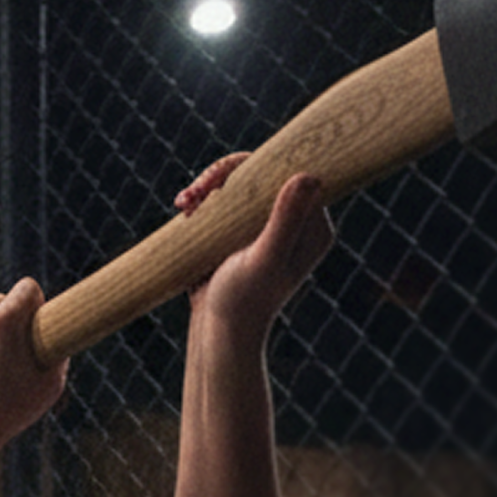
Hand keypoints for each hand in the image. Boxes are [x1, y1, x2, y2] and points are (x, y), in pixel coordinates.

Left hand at [0, 277, 65, 457]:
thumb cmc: (9, 411)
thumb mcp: (50, 385)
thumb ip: (58, 353)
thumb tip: (57, 337)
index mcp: (5, 321)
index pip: (27, 286)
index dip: (36, 302)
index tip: (37, 320)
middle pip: (2, 299)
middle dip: (11, 318)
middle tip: (17, 348)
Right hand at [177, 153, 333, 337]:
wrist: (218, 330)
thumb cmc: (243, 300)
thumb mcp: (264, 259)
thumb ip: (286, 220)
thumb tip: (307, 176)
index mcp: (313, 227)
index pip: (289, 173)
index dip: (255, 166)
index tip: (219, 180)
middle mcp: (296, 221)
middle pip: (262, 172)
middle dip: (223, 175)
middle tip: (195, 192)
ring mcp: (267, 224)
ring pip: (239, 182)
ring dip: (207, 186)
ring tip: (184, 204)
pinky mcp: (242, 229)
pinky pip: (225, 198)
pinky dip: (202, 199)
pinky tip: (184, 211)